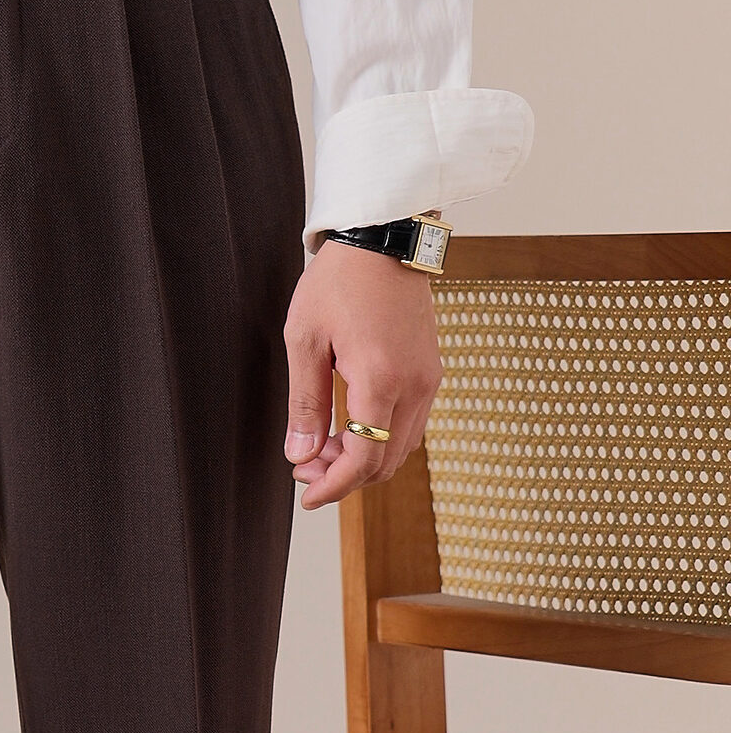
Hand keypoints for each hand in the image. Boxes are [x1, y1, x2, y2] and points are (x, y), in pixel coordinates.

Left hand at [283, 240, 442, 510]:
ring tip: (321, 448)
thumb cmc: (339, 280)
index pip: (363, 460)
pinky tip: (348, 427)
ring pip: (401, 447)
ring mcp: (429, 379)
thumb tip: (300, 455)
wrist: (384, 237)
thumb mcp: (304, 339)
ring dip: (364, 460)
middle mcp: (415, 386)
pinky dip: (381, 439)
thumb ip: (304, 402)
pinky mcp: (432, 370)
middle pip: (386, 462)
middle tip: (304, 468)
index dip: (333, 487)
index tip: (306, 495)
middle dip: (344, 476)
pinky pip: (411, 424)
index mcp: (381, 380)